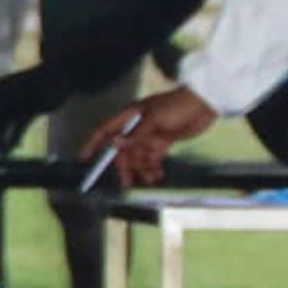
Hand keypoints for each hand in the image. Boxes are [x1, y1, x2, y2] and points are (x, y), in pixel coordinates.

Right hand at [89, 85, 215, 188]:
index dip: (93, 144)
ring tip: (151, 179)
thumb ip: (135, 134)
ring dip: (142, 169)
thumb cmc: (176, 105)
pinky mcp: (163, 141)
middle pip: (123, 150)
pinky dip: (154, 167)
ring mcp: (149, 135)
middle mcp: (135, 127)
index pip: (105, 131)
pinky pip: (153, 157)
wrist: (203, 104)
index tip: (84, 158)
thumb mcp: (153, 118)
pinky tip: (157, 175)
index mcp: (128, 117)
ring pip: (138, 156)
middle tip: (126, 183)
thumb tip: (115, 144)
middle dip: (124, 166)